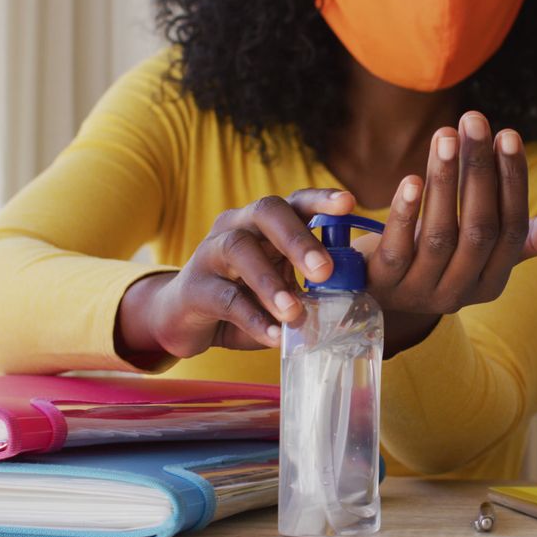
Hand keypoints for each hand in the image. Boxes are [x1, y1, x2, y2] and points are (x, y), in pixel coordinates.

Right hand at [116, 189, 354, 360]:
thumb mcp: (281, 285)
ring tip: (295, 312)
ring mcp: (209, 252)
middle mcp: (236, 226)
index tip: (349, 203)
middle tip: (323, 271)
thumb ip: (310, 284)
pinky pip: (224, 297)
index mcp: (264, 222)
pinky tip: (274, 336)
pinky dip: (252, 317)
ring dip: (270, 282)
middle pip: (265, 212)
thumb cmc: (244, 297)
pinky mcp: (193, 287)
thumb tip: (353, 293)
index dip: (320, 200)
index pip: (294, 201)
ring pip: (239, 250)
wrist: (184, 319)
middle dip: (297, 239)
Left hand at [353, 111, 536, 354]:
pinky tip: (411, 178)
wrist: (377, 298)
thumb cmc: (437, 259)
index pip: (512, 228)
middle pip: (478, 229)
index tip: (507, 134)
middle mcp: (460, 292)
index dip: (512, 181)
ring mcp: (420, 290)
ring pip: (439, 235)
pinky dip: (404, 212)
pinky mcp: (383, 284)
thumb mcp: (481, 251)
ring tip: (446, 135)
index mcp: (492, 281)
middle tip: (474, 120)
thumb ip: (526, 236)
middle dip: (478, 170)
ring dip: (444, 180)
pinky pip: (397, 247)